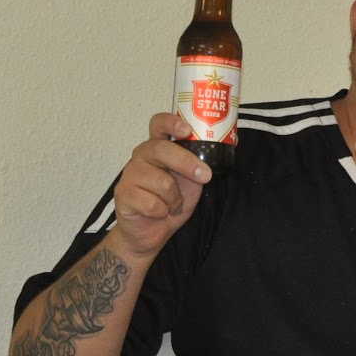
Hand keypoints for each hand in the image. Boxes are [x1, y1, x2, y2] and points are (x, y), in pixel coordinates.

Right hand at [110, 112, 210, 258]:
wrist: (149, 233)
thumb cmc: (170, 202)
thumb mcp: (191, 180)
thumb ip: (202, 161)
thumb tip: (232, 141)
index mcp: (157, 147)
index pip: (159, 124)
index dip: (172, 122)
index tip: (187, 130)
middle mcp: (141, 156)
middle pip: (161, 150)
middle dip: (187, 163)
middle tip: (204, 176)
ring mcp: (130, 174)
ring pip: (161, 182)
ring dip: (175, 199)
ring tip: (172, 205)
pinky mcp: (123, 194)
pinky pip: (152, 204)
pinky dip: (162, 212)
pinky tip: (159, 213)